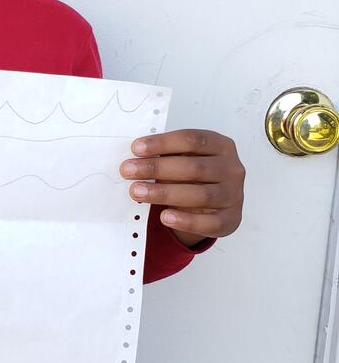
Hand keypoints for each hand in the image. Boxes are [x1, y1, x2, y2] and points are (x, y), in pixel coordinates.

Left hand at [119, 129, 244, 246]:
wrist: (216, 204)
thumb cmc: (195, 176)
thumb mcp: (185, 158)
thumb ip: (167, 155)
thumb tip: (135, 157)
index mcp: (221, 146)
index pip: (192, 140)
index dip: (162, 143)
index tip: (136, 148)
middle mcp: (232, 169)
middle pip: (193, 167)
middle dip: (157, 168)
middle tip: (128, 170)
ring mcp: (234, 195)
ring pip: (200, 195)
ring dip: (164, 193)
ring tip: (136, 192)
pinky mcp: (230, 219)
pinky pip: (209, 222)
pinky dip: (186, 220)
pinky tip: (165, 217)